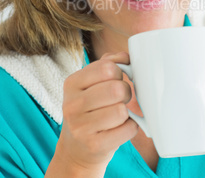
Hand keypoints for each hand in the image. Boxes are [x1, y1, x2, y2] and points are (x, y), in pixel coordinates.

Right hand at [50, 52, 137, 175]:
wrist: (76, 149)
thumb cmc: (90, 110)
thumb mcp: (91, 84)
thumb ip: (108, 63)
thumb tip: (125, 56)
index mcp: (72, 83)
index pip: (106, 67)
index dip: (119, 72)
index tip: (116, 79)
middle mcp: (72, 104)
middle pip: (116, 89)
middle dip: (126, 92)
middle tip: (121, 98)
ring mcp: (80, 127)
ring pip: (121, 111)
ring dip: (127, 112)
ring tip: (118, 114)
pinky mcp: (94, 146)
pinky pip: (127, 129)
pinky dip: (130, 127)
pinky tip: (119, 128)